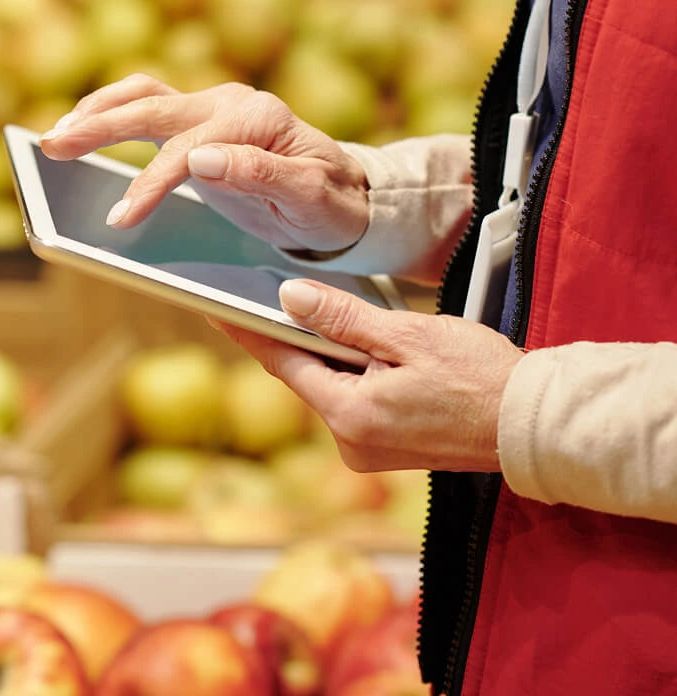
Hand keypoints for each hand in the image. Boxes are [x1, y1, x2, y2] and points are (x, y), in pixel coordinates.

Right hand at [39, 75, 369, 252]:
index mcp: (256, 119)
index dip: (151, 183)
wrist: (345, 192)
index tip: (121, 218)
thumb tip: (201, 158)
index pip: (189, 150)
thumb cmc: (331, 202)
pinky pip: (147, 109)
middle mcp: (229, 104)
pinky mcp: (198, 124)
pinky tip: (82, 129)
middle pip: (153, 108)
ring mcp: (212, 110)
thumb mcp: (311, 198)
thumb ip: (262, 175)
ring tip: (56, 135)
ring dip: (97, 111)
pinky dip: (111, 114)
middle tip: (52, 147)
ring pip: (144, 96)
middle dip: (99, 128)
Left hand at [213, 279, 523, 472]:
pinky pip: (351, 403)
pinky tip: (364, 351)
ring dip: (328, 355)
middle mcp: (351, 443)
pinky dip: (350, 375)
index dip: (247, 332)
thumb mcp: (407, 336)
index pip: (282, 363)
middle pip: (305, 377)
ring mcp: (368, 452)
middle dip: (294, 337)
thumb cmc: (479, 376)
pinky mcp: (385, 451)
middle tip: (273, 295)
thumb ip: (343, 319)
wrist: (533, 424)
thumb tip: (288, 298)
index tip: (215, 308)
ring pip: (329, 389)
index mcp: (351, 415)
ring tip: (332, 317)